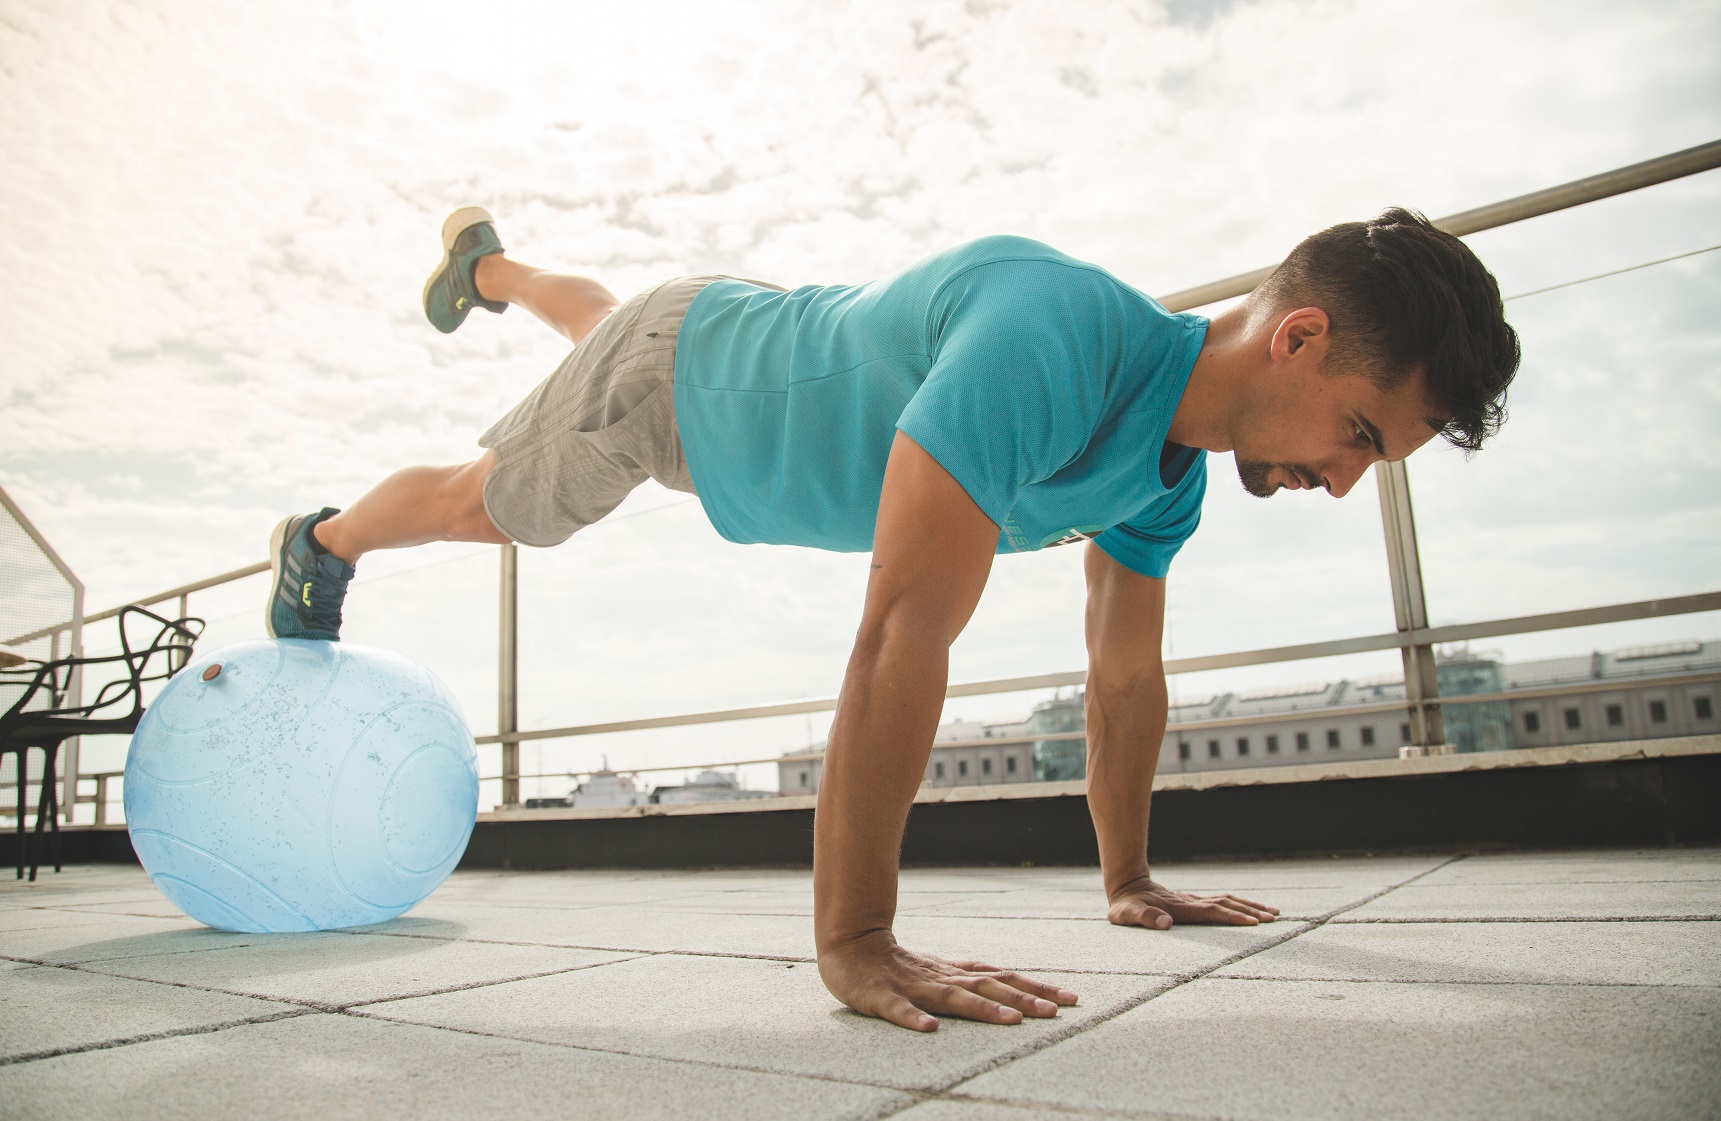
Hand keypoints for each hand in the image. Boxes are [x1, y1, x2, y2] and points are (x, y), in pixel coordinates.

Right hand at [818, 929, 1078, 1031]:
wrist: (848, 944)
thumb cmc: (897, 965)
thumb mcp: (940, 972)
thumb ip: (972, 981)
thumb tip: (1014, 991)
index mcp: (956, 973)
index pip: (1004, 979)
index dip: (1036, 988)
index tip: (1070, 999)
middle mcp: (941, 978)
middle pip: (988, 988)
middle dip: (1023, 1000)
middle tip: (1056, 1012)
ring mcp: (912, 987)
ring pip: (952, 998)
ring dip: (983, 1010)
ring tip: (1013, 1022)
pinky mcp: (880, 997)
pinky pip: (898, 1010)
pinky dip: (914, 1018)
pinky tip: (929, 1029)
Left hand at [1107, 875, 1279, 929]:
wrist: (1127, 887)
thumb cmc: (1126, 906)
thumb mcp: (1128, 914)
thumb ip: (1145, 917)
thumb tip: (1166, 923)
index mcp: (1182, 908)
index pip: (1213, 912)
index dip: (1233, 917)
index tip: (1253, 923)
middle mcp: (1192, 902)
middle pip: (1228, 904)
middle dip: (1252, 911)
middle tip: (1275, 918)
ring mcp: (1195, 901)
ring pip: (1228, 901)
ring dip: (1251, 906)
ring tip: (1274, 913)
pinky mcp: (1195, 903)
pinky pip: (1223, 903)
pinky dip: (1240, 905)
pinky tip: (1251, 910)